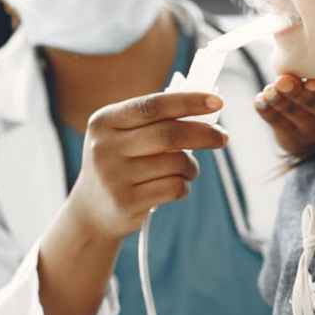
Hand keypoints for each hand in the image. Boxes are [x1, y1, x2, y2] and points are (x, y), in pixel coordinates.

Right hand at [71, 92, 227, 240]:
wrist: (91, 212)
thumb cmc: (121, 165)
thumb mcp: (124, 137)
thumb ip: (157, 122)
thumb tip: (207, 110)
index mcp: (104, 121)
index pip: (153, 105)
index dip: (188, 102)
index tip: (217, 102)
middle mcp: (104, 147)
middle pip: (168, 134)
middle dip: (203, 134)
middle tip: (223, 138)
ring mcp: (113, 176)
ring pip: (175, 163)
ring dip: (191, 166)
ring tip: (186, 170)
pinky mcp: (126, 202)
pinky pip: (174, 187)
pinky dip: (184, 185)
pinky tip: (175, 186)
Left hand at [254, 75, 314, 155]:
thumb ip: (310, 75)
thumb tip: (285, 77)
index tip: (311, 84)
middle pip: (312, 102)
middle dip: (295, 91)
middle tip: (282, 82)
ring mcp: (311, 131)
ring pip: (292, 112)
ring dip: (278, 99)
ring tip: (269, 91)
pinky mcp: (292, 138)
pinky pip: (276, 122)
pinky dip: (266, 109)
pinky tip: (260, 100)